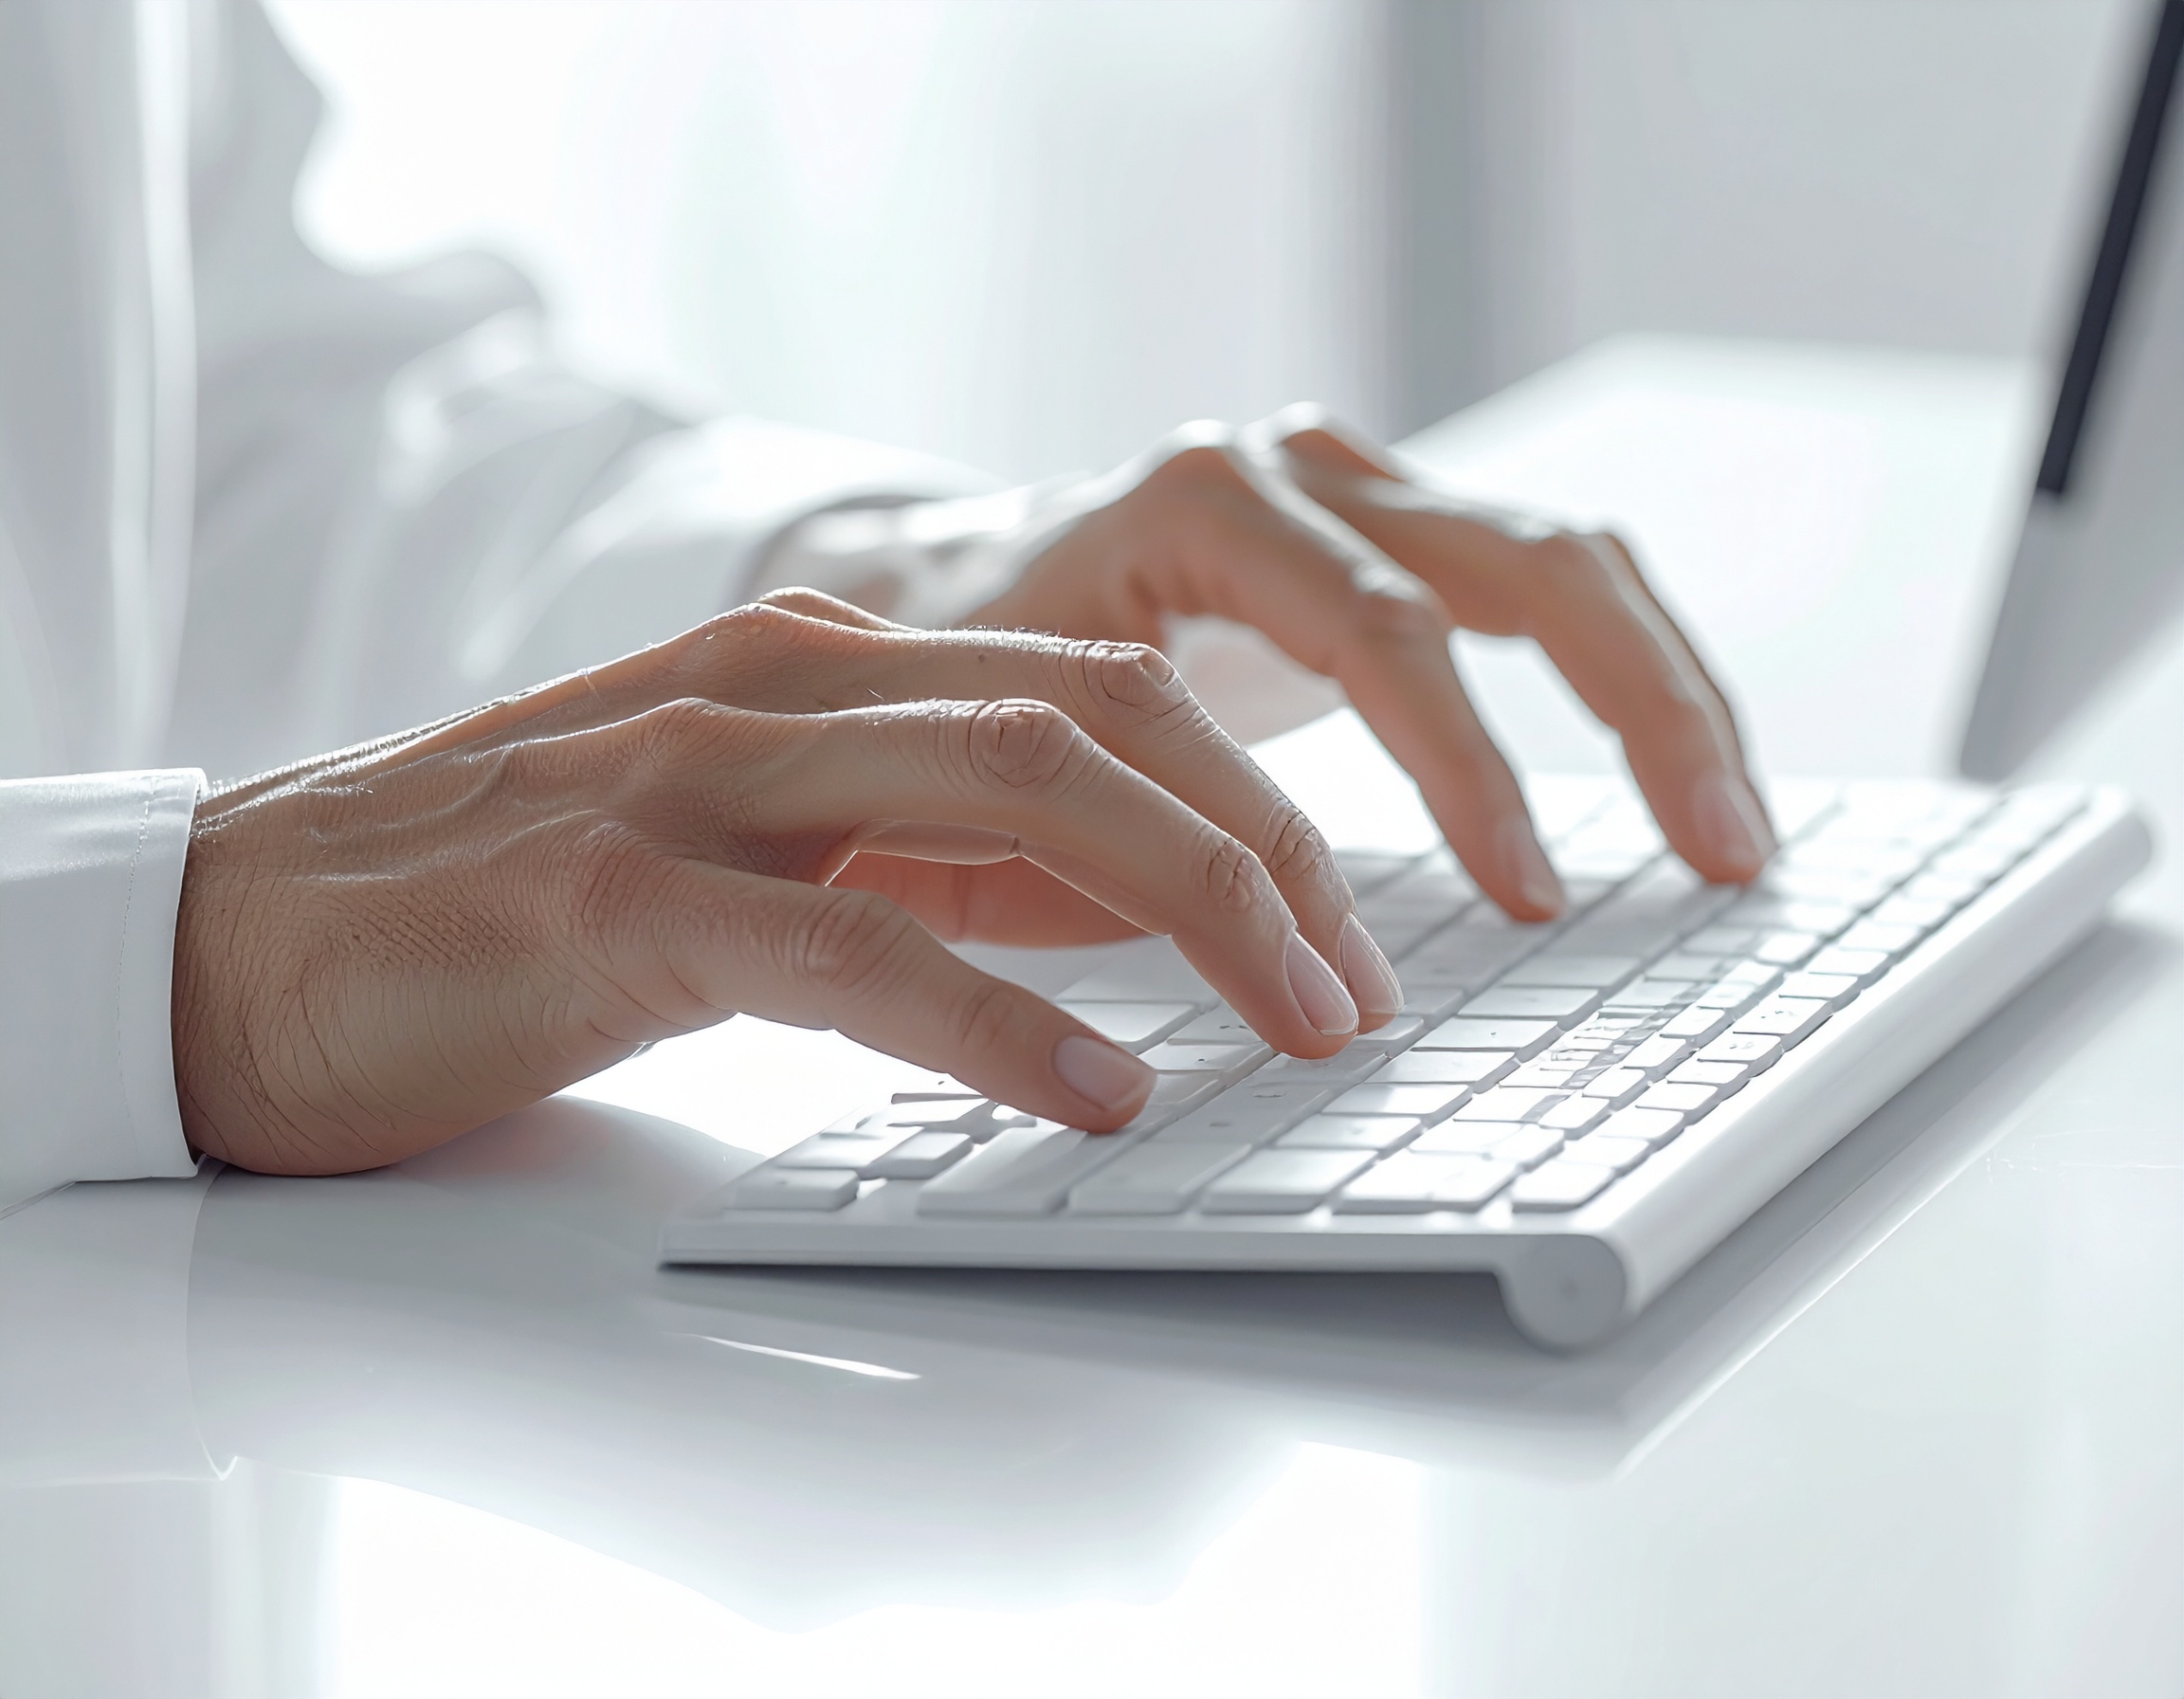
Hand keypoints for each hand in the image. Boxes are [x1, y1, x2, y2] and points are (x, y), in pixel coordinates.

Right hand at [174, 600, 1399, 1175]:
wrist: (255, 939)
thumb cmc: (523, 909)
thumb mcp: (775, 863)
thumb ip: (938, 864)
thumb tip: (1131, 914)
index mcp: (825, 667)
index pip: (1105, 693)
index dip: (1256, 802)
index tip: (1345, 928)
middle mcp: (780, 687)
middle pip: (1098, 720)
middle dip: (1265, 847)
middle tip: (1360, 985)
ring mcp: (697, 778)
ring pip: (1012, 788)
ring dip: (1191, 907)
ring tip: (1295, 1024)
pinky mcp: (618, 897)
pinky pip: (853, 945)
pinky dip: (994, 1014)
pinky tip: (1095, 1086)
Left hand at [782, 410, 1774, 919]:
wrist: (946, 589)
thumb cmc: (971, 678)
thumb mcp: (1020, 733)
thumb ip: (1122, 814)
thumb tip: (1243, 961)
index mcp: (1203, 503)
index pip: (1382, 627)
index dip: (1467, 766)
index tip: (1527, 895)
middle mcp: (1301, 472)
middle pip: (1528, 562)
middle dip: (1642, 710)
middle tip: (1718, 853)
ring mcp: (1361, 489)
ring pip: (1568, 559)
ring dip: (1668, 691)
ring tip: (1731, 830)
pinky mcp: (1396, 530)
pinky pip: (1547, 584)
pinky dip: (1627, 675)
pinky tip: (1680, 773)